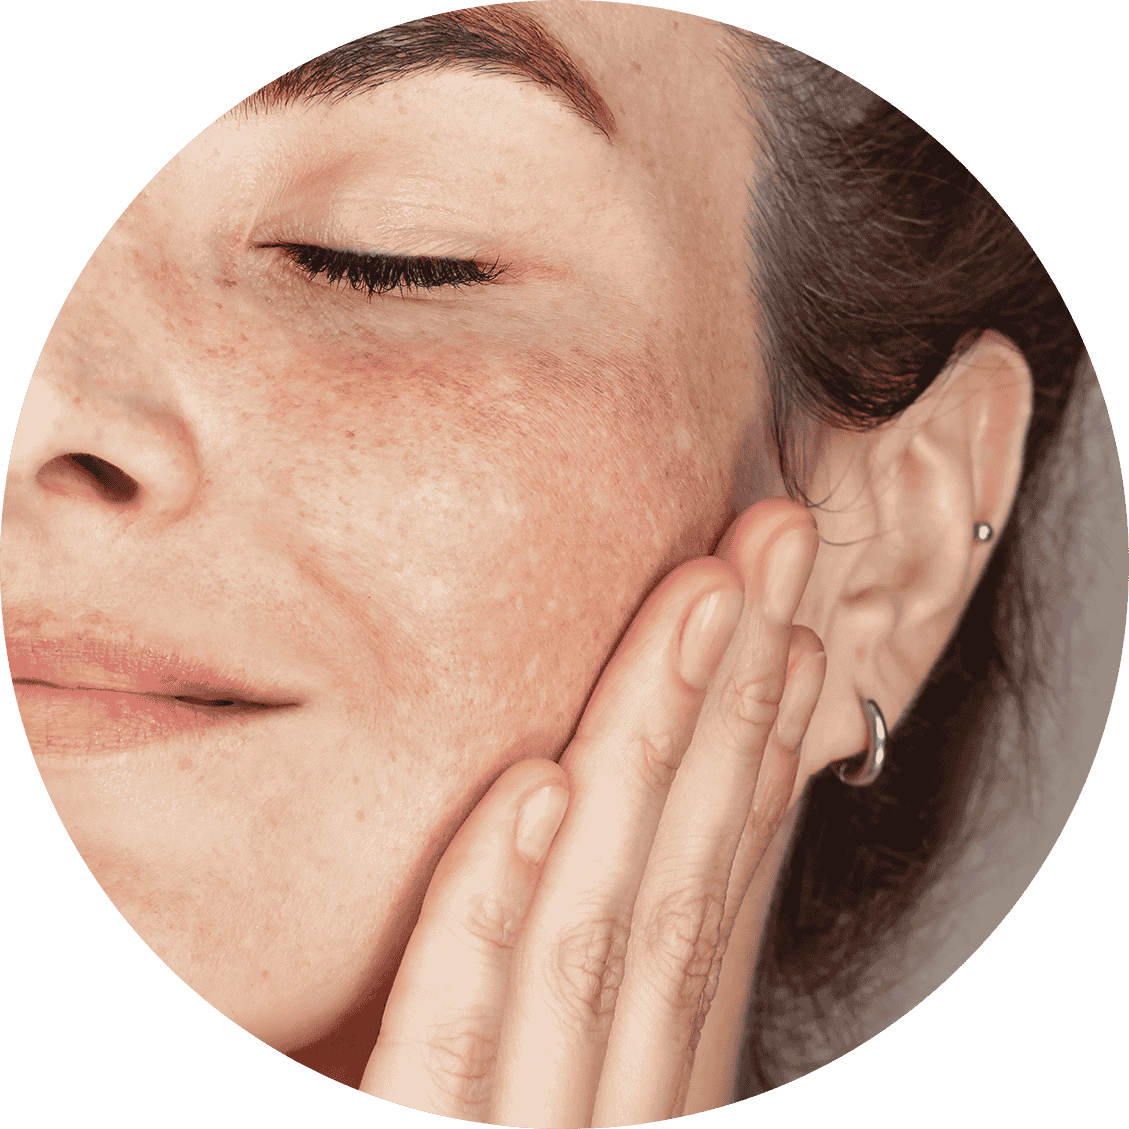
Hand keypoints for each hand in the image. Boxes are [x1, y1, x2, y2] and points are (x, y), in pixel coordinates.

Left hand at [359, 498, 824, 1125]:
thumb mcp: (516, 1087)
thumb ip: (538, 982)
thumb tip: (568, 802)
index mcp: (637, 1087)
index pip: (707, 893)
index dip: (757, 745)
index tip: (787, 613)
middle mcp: (610, 1109)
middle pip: (682, 884)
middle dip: (738, 699)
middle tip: (775, 539)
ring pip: (600, 933)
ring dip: (651, 752)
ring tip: (699, 597)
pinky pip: (451, 1055)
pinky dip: (492, 920)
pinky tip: (534, 788)